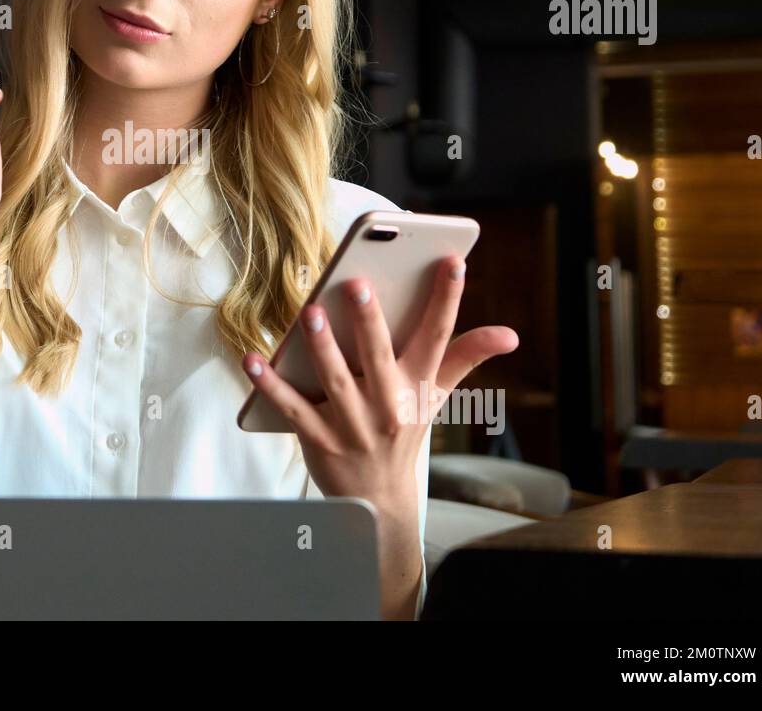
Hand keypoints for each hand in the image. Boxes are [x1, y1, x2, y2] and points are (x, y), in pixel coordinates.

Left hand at [240, 257, 518, 504]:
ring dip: (323, 348)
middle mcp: (389, 405)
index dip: (447, 300)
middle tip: (357, 283)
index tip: (452, 262)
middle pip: (380, 357)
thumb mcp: (435, 395)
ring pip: (337, 382)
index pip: (438, 337)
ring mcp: (354, 425)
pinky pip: (293, 408)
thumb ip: (465, 357)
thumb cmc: (404, 431)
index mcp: (418, 386)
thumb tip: (509, 334)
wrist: (379, 499)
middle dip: (370, 321)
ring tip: (310, 313)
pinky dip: (271, 385)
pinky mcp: (320, 440)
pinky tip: (252, 359)